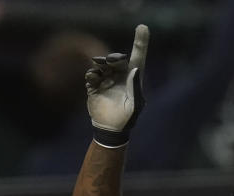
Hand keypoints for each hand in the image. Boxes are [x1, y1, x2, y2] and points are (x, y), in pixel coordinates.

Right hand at [85, 24, 148, 147]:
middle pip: (117, 59)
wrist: (110, 129)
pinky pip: (91, 76)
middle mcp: (120, 77)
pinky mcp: (94, 87)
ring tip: (98, 74)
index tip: (142, 27)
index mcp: (132, 79)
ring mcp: (107, 81)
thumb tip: (135, 69)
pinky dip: (91, 76)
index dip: (140, 42)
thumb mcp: (134, 105)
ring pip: (102, 66)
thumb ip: (135, 87)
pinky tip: (92, 82)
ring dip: (100, 66)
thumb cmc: (127, 119)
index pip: (137, 57)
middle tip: (109, 63)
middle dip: (113, 59)